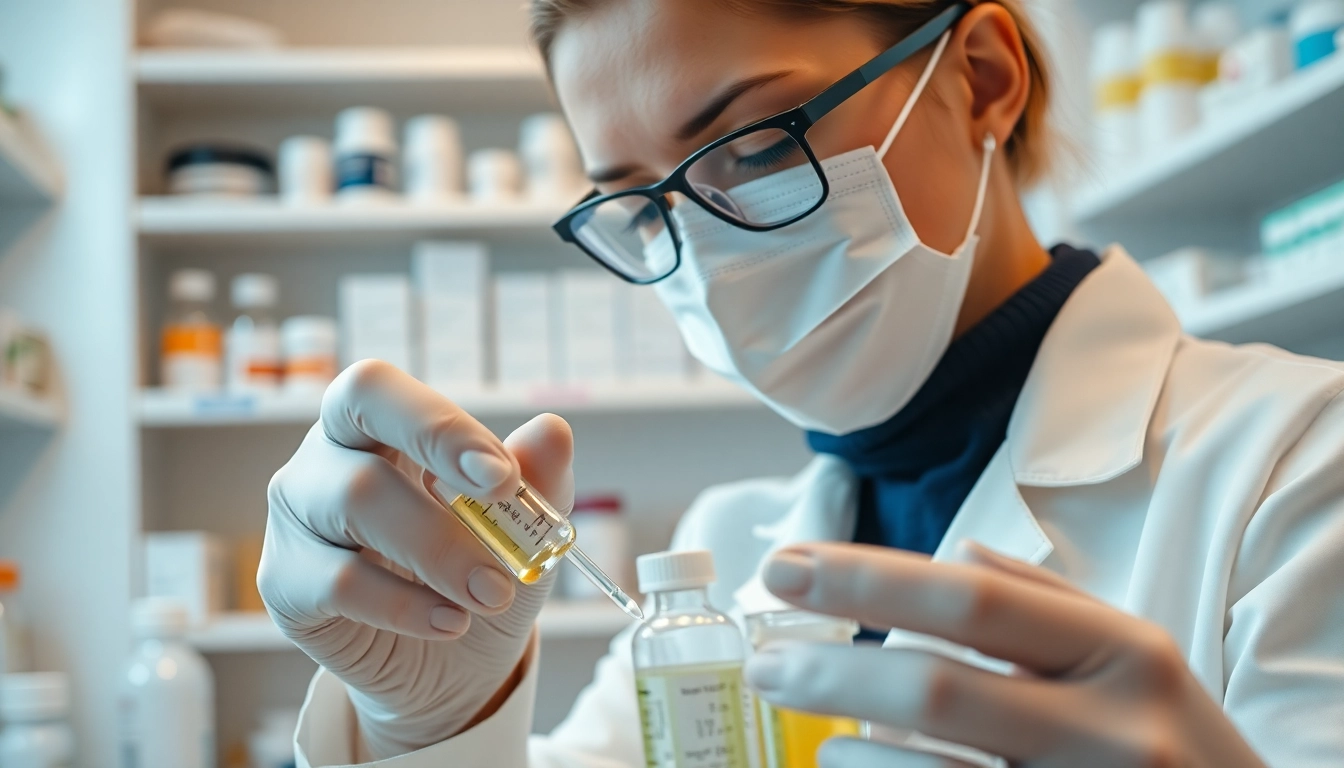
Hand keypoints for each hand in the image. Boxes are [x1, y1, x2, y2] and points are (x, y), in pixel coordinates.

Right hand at [259, 361, 573, 758]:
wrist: (449, 663)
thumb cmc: (476, 570)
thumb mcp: (520, 530)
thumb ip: (536, 480)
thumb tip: (552, 430)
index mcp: (377, 427)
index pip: (377, 391)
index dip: (435, 424)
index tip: (502, 475)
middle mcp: (325, 459)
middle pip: (357, 450)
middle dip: (441, 496)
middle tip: (505, 540)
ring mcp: (297, 519)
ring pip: (351, 507)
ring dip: (436, 555)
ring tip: (491, 594)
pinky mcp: (286, 583)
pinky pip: (338, 583)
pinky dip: (406, 606)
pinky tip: (450, 623)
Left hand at [744, 541, 1267, 767]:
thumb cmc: (1176, 745)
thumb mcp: (1140, 661)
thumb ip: (1048, 604)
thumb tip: (952, 546)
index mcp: (1126, 652)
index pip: (969, 598)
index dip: (864, 580)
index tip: (783, 568)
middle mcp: (1114, 730)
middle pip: (936, 688)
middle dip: (828, 670)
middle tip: (763, 662)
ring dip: (849, 750)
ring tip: (810, 735)